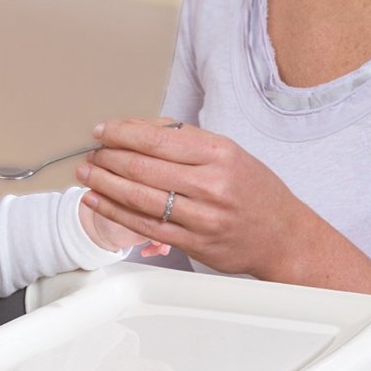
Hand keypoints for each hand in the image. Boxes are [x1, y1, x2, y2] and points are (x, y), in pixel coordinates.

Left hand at [78, 118, 308, 279]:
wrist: (283, 236)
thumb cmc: (255, 191)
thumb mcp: (230, 152)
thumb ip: (185, 139)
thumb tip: (138, 128)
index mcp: (219, 154)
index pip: (158, 138)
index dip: (122, 133)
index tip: (102, 130)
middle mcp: (211, 184)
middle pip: (143, 167)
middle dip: (108, 158)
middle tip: (90, 153)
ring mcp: (201, 216)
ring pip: (139, 197)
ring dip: (105, 184)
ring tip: (87, 174)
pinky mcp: (193, 242)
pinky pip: (144, 225)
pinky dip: (114, 212)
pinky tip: (97, 202)